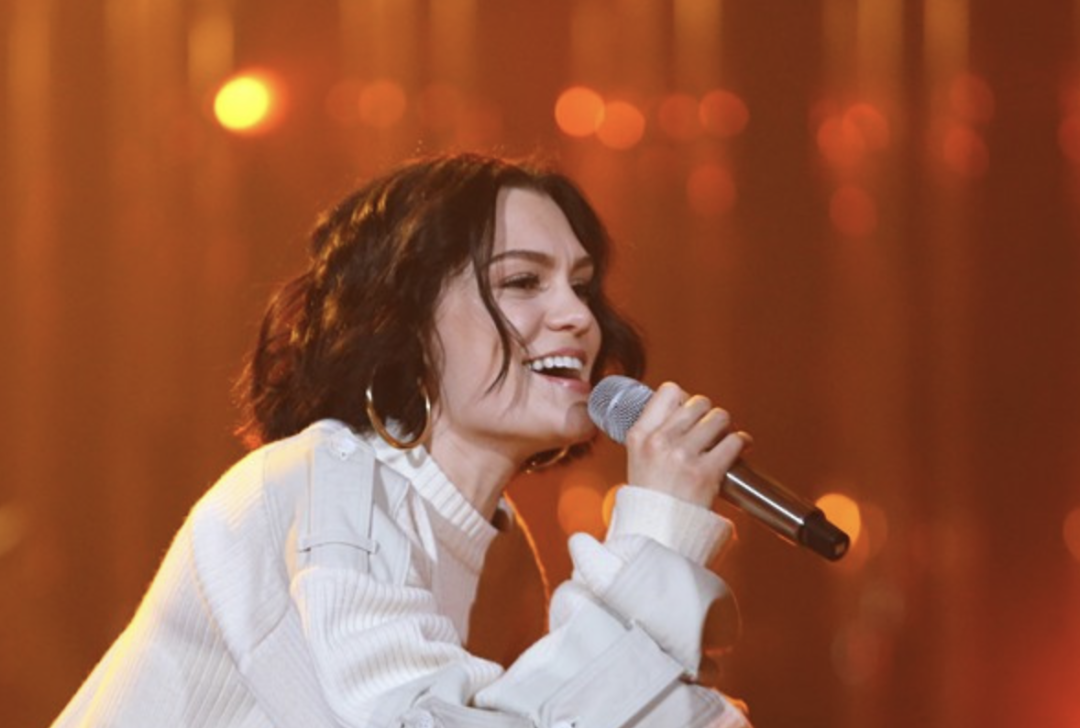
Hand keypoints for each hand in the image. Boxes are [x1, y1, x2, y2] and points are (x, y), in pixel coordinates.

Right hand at [624, 382, 749, 508]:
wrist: (656, 535)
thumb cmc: (651, 500)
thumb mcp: (638, 460)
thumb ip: (654, 435)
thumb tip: (682, 410)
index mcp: (639, 435)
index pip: (668, 391)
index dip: (684, 398)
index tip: (689, 411)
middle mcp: (659, 441)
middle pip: (698, 402)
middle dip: (709, 413)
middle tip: (711, 428)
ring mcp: (682, 456)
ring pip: (719, 417)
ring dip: (726, 426)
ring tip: (724, 438)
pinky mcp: (705, 473)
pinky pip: (734, 441)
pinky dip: (742, 442)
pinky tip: (741, 447)